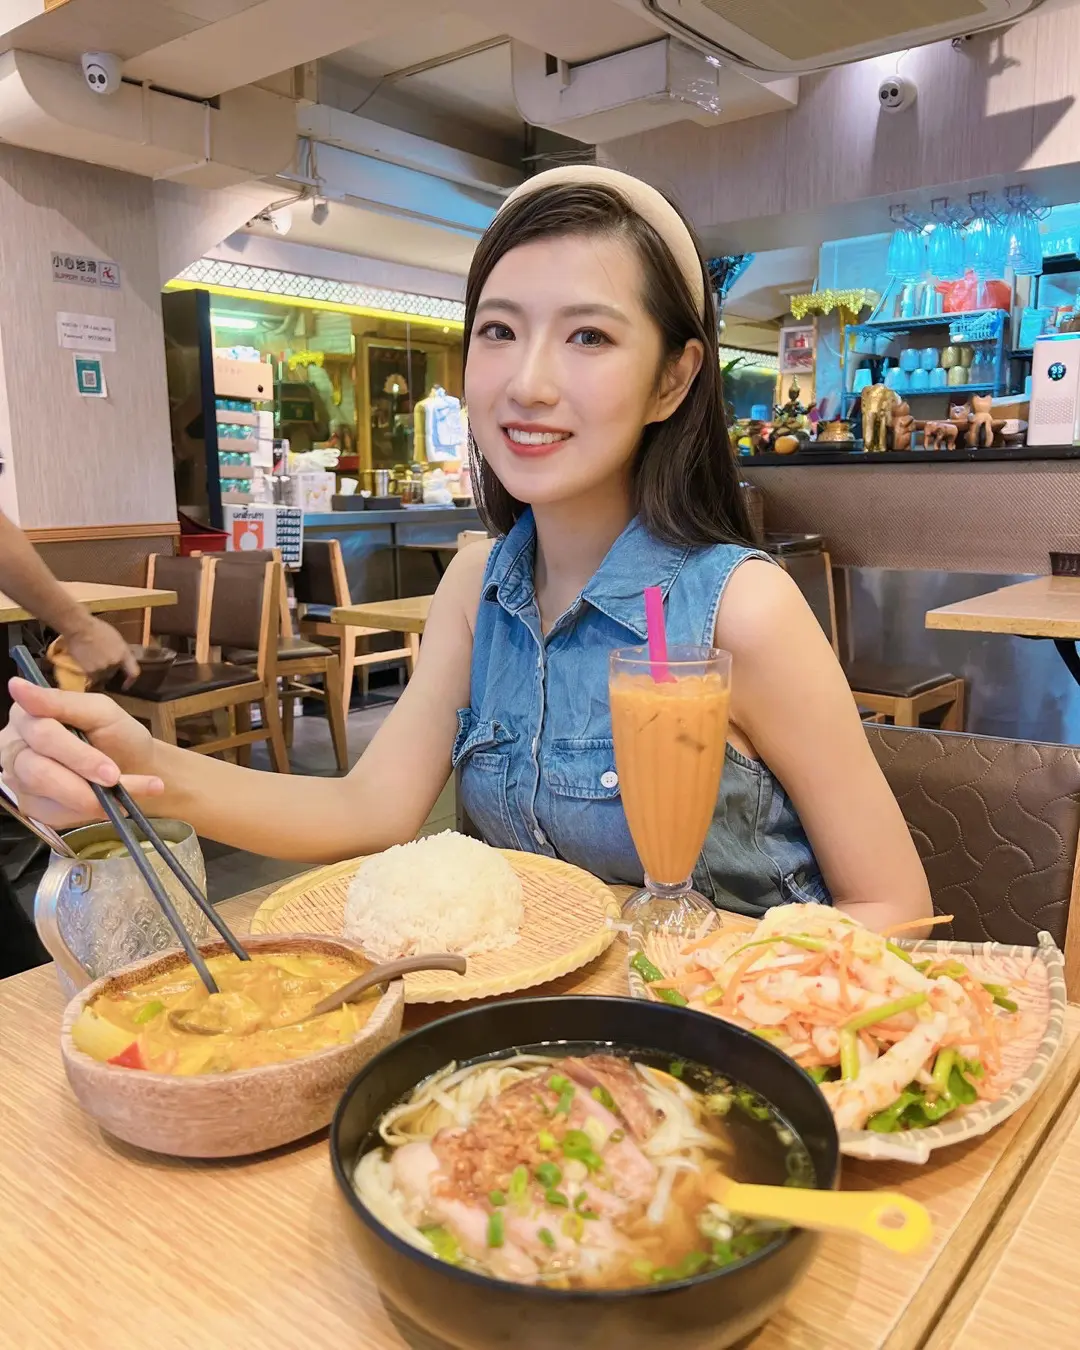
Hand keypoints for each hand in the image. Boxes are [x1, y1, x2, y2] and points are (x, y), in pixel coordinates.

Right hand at [0, 679, 162, 827]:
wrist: (137, 770)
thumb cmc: (118, 736)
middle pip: (37, 769)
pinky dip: (86, 811)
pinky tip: (108, 804)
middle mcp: (14, 747)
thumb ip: (61, 701)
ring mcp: (19, 779)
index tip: (110, 773)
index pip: (42, 734)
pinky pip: (53, 813)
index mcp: (27, 715)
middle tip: (118, 783)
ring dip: (89, 798)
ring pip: (44, 794)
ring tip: (123, 795)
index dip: (77, 755)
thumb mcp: (101, 712)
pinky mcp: (31, 806)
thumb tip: (17, 686)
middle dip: (83, 779)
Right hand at [64, 615, 139, 685]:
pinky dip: (88, 672)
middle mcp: (115, 662)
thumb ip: (120, 651)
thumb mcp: (115, 638)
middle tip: (98, 659)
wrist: (79, 627)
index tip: (125, 685)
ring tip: (90, 658)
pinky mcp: (90, 671)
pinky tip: (84, 662)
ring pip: (101, 675)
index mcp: (123, 653)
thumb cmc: (96, 628)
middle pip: (112, 673)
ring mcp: (102, 668)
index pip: (133, 672)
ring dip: (97, 670)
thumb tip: (120, 660)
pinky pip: (91, 676)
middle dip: (108, 669)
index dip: (130, 680)